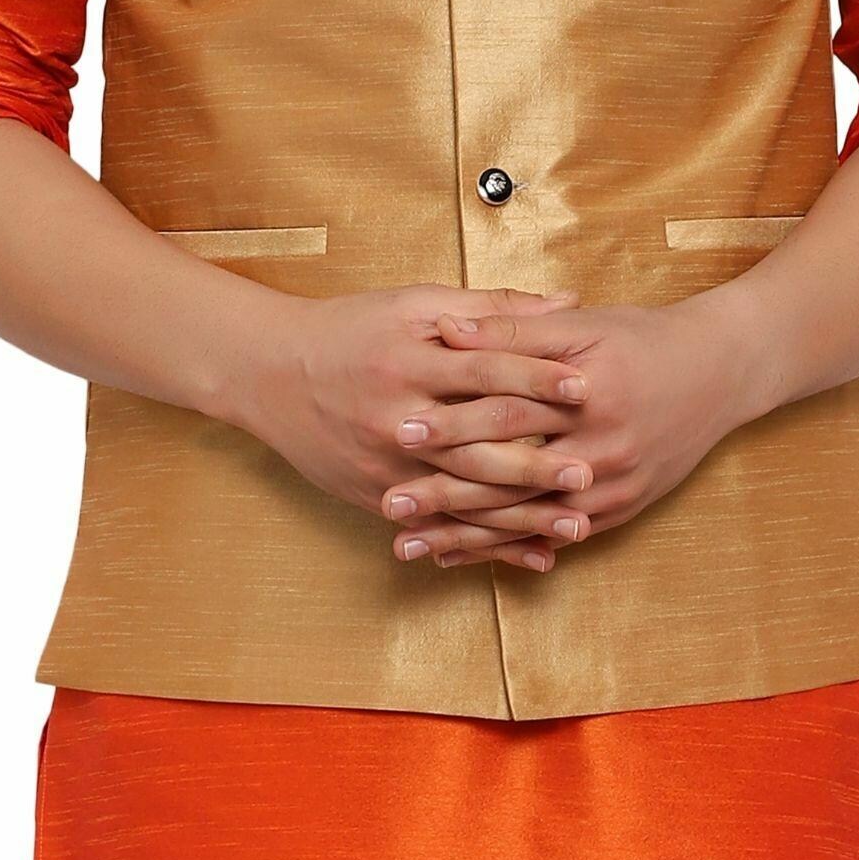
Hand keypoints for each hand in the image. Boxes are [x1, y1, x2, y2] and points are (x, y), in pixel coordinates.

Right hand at [222, 285, 597, 563]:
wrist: (270, 373)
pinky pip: (441, 525)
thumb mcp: (415, 306)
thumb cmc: (350, 330)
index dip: (535, 378)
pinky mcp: (379, 496)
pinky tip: (530, 557)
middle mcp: (397, 417)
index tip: (586, 388)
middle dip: (535, 463)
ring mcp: (387, 464)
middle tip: (589, 474)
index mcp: (410, 360)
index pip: (483, 371)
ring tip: (575, 526)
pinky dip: (488, 544)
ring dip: (522, 517)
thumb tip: (567, 302)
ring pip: (463, 497)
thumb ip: (493, 310)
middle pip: (475, 444)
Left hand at [374, 293, 774, 571]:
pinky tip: (462, 556)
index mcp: (589, 397)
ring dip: (466, 538)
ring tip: (411, 546)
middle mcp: (603, 450)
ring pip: (528, 521)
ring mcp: (615, 488)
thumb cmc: (646, 339)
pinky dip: (506, 549)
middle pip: (511, 479)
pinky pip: (554, 538)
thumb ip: (514, 330)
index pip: (508, 414)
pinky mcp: (621, 511)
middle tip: (389, 506)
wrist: (723, 373)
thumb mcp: (583, 326)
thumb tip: (448, 329)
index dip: (453, 423)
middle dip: (445, 496)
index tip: (400, 429)